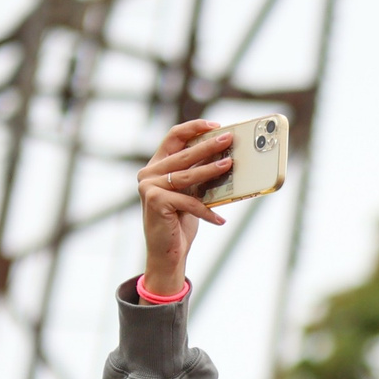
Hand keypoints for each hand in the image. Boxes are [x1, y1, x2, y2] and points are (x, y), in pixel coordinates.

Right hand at [137, 120, 234, 293]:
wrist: (166, 253)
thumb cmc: (180, 222)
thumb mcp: (191, 193)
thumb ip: (198, 174)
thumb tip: (224, 156)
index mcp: (156, 166)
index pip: (174, 137)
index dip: (194, 128)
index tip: (216, 125)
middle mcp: (148, 174)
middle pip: (184, 154)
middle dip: (209, 145)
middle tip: (229, 139)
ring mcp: (149, 187)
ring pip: (188, 175)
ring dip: (211, 170)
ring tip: (230, 165)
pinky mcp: (155, 201)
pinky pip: (189, 202)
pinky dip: (207, 212)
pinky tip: (220, 220)